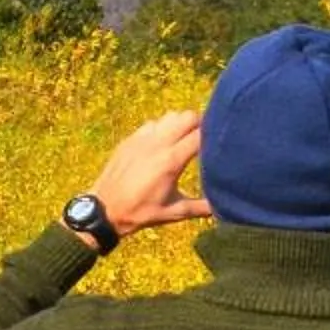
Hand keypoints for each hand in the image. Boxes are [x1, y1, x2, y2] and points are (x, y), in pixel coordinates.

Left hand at [81, 110, 214, 239]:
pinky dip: (163, 127)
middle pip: (188, 116)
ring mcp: (141, 139)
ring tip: (186, 139)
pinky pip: (152, 123)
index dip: (215, 135)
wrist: (103, 210)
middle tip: (206, 137)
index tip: (223, 142)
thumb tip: (225, 207)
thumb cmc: (140, 212)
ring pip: (170, 116)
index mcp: (171, 161)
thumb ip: (202, 207)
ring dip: (181, 123)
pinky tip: (164, 142)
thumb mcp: (174, 212)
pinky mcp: (129, 139)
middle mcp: (157, 144)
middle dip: (201, 123)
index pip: (201, 135)